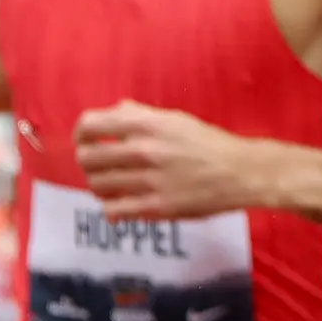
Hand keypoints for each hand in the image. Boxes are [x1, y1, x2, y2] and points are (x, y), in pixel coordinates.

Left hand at [72, 102, 277, 221]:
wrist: (241, 173)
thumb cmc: (209, 143)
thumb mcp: (176, 119)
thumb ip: (141, 115)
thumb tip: (115, 110)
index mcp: (147, 124)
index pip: (91, 125)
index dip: (80, 134)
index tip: (85, 141)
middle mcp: (144, 150)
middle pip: (87, 157)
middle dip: (87, 162)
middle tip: (96, 166)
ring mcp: (149, 180)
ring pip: (97, 185)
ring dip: (97, 185)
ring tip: (108, 185)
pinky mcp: (157, 207)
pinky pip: (115, 210)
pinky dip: (111, 208)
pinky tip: (118, 206)